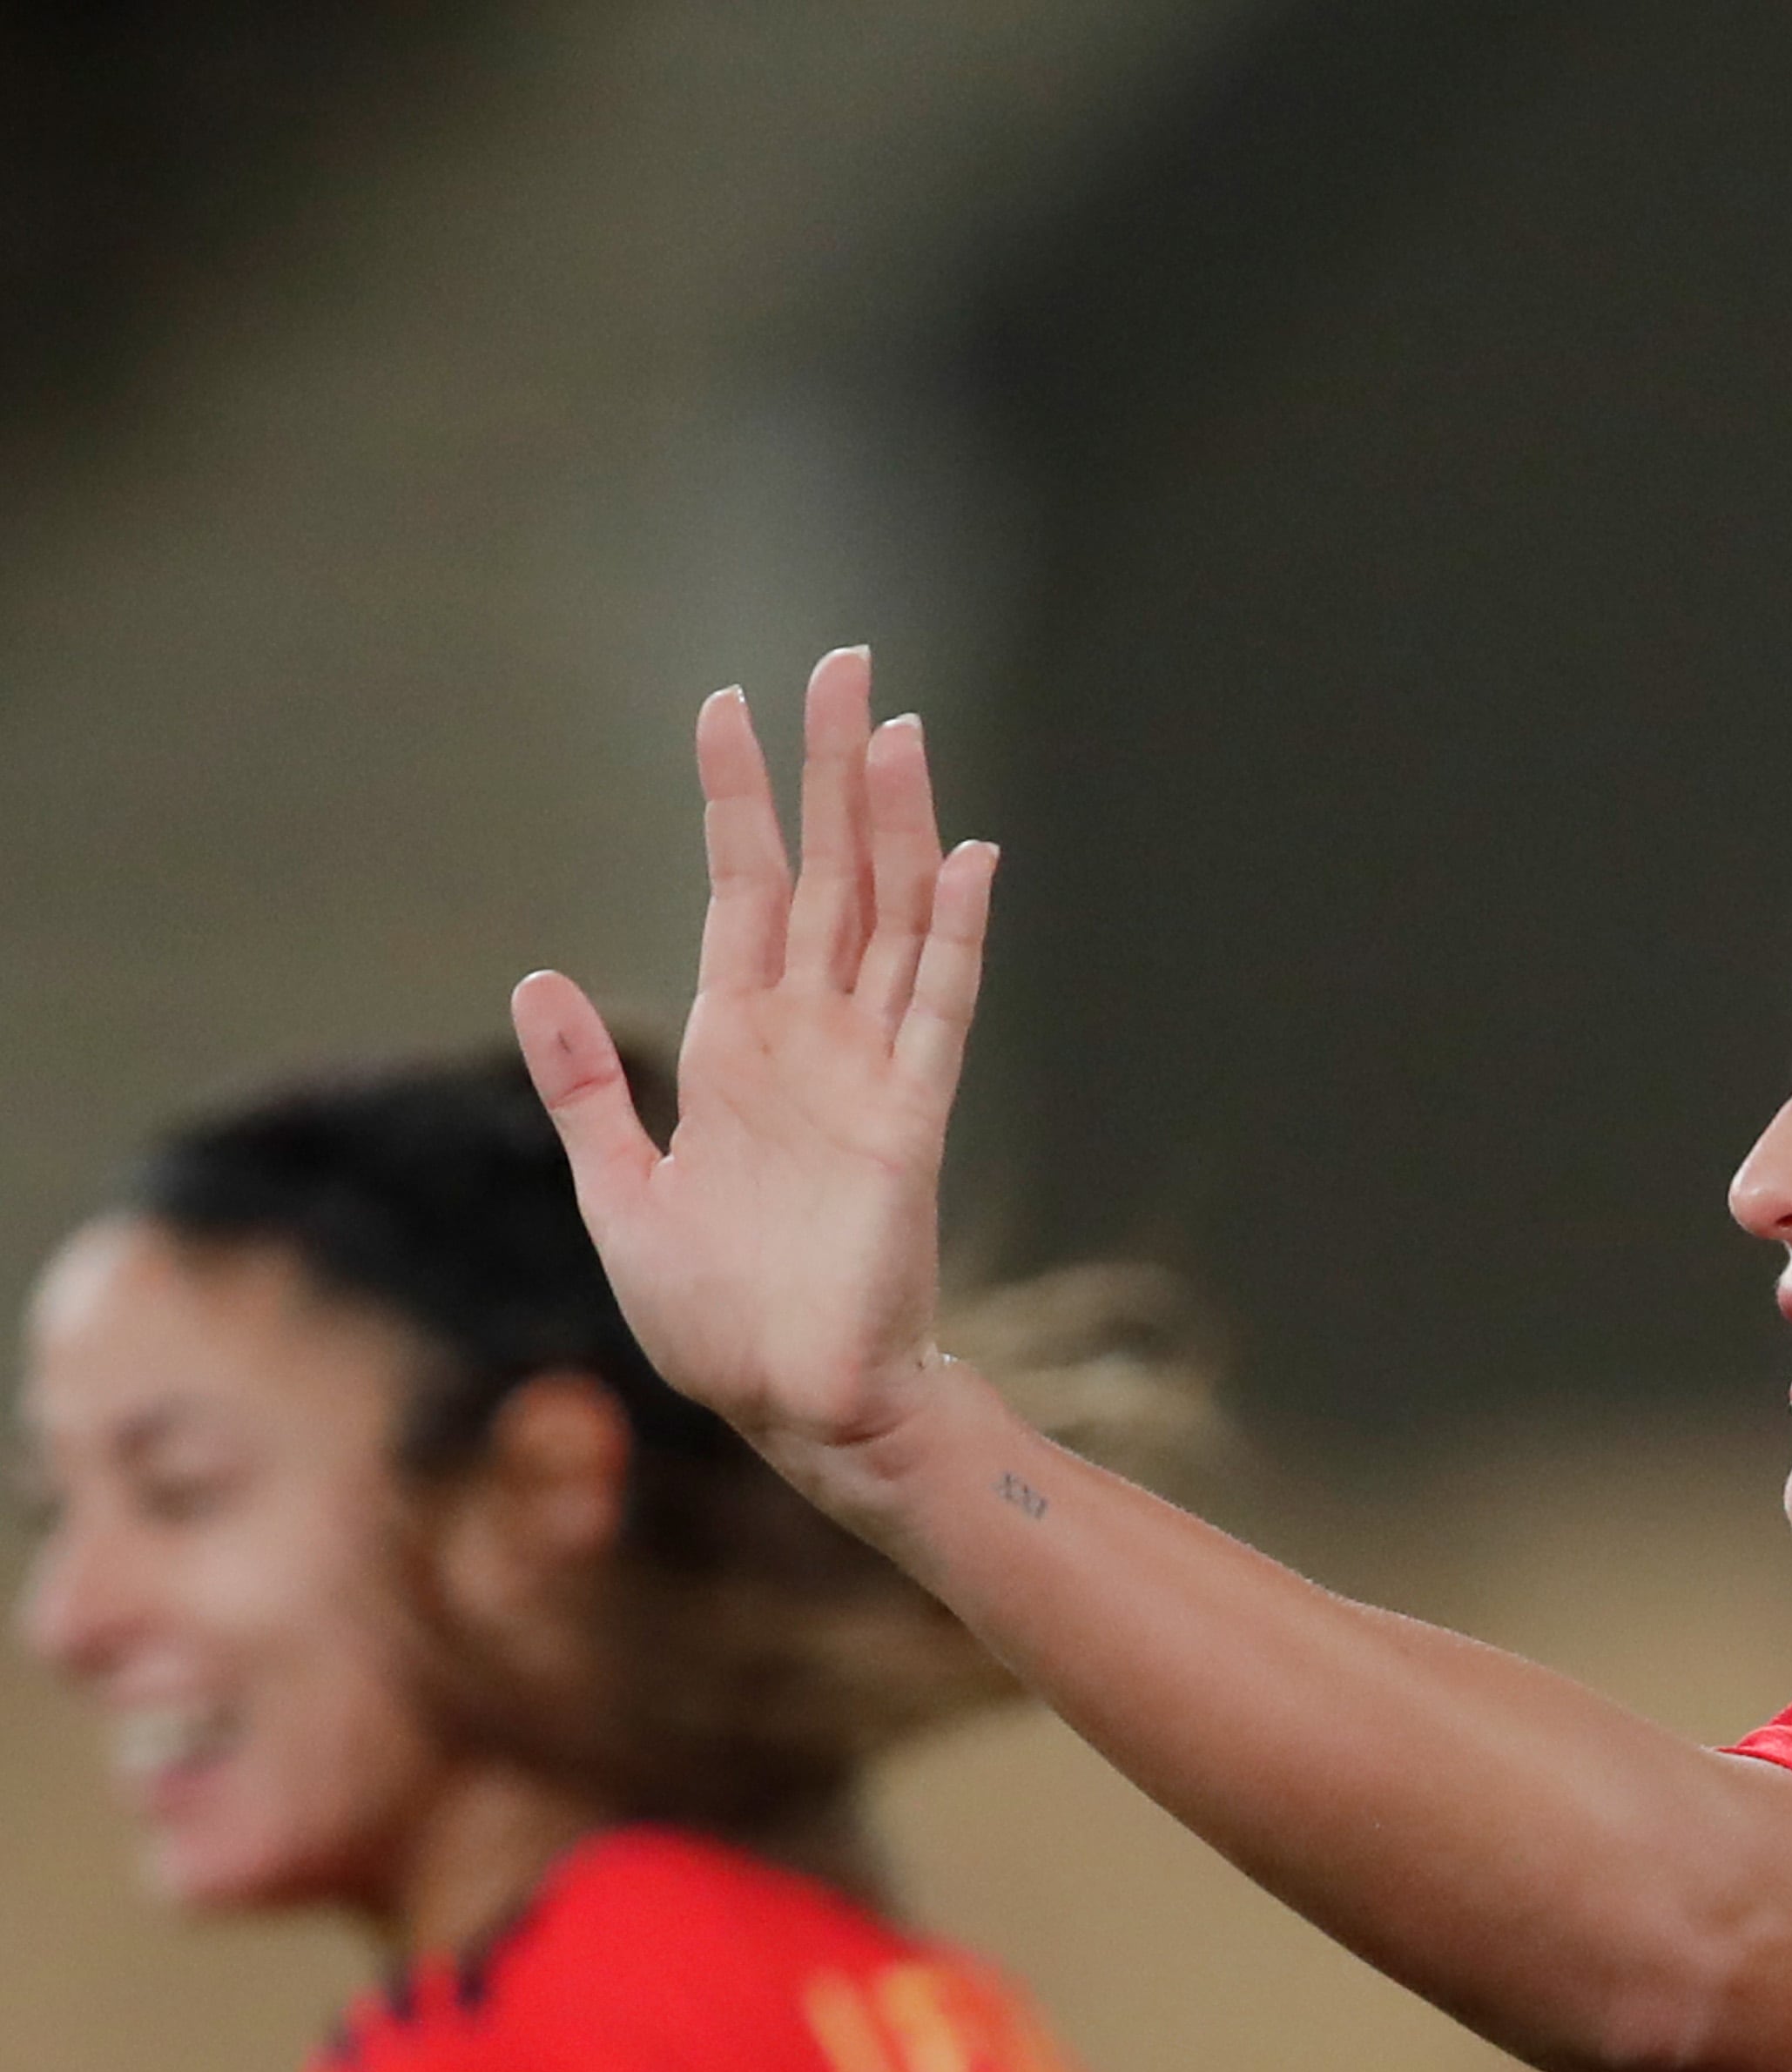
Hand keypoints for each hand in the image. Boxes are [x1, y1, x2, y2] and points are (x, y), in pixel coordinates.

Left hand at [512, 648, 997, 1511]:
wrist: (788, 1403)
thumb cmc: (712, 1318)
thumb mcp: (618, 1192)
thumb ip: (586, 1086)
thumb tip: (535, 977)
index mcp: (734, 1051)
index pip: (744, 893)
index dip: (739, 801)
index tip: (731, 706)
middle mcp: (808, 1041)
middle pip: (830, 875)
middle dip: (832, 771)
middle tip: (846, 664)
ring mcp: (865, 1072)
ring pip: (889, 915)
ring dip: (896, 823)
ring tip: (898, 727)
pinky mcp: (909, 1118)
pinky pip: (939, 1006)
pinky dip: (957, 931)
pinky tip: (972, 856)